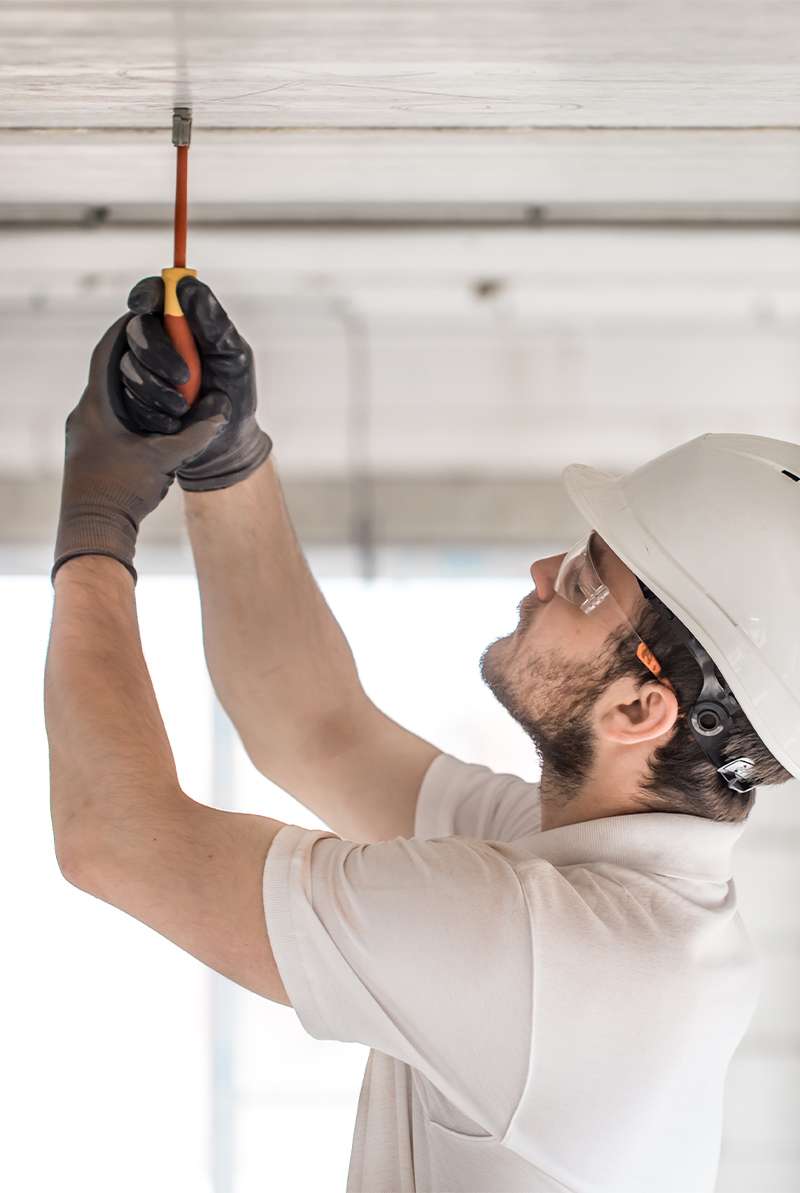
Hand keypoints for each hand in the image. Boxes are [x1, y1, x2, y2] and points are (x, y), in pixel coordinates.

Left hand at [53, 313, 228, 582]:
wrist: (94, 531)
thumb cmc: (123, 493)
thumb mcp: (166, 458)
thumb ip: (195, 432)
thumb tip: (222, 409)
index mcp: (97, 405)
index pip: (109, 350)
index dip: (130, 329)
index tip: (149, 314)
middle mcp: (85, 414)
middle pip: (110, 370)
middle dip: (137, 356)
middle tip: (163, 346)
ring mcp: (84, 433)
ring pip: (110, 395)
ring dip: (135, 385)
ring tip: (163, 381)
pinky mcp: (89, 451)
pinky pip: (111, 418)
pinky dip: (132, 410)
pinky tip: (153, 419)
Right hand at [122, 276, 271, 490]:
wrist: (226, 442)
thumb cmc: (235, 392)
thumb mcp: (233, 356)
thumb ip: (213, 321)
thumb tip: (187, 284)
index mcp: (182, 323)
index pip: (154, 295)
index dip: (145, 295)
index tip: (144, 306)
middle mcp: (158, 341)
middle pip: (136, 330)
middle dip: (156, 352)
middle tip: (183, 376)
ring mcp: (142, 369)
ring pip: (128, 366)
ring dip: (156, 389)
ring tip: (185, 407)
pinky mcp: (132, 398)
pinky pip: (127, 398)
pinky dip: (152, 411)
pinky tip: (173, 422)